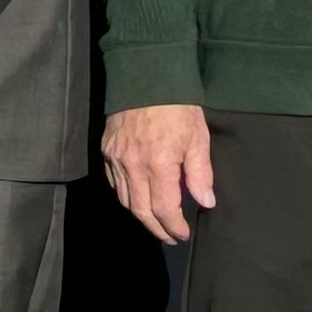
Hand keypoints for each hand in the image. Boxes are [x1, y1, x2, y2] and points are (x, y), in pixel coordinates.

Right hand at [102, 103, 214, 246]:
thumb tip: (205, 202)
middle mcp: (133, 165)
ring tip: (155, 222)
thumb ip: (200, 173)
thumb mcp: (198, 137)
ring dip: (140, 215)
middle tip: (169, 237)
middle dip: (156, 229)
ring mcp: (117, 158)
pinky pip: (114, 182)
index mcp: (159, 163)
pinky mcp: (107, 150)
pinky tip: (137, 197)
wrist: (147, 74)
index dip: (174, 227)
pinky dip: (125, 195)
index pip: (165, 209)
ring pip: (124, 199)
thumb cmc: (178, 105)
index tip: (183, 234)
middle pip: (140, 211)